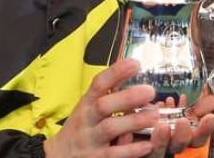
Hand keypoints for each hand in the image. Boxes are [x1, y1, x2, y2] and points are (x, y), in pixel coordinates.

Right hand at [42, 59, 161, 157]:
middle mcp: (87, 120)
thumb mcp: (87, 107)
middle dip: (127, 97)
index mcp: (86, 104)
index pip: (99, 84)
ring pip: (109, 129)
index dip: (116, 73)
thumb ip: (106, 94)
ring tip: (154, 115)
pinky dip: (130, 150)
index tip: (135, 63)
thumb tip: (130, 71)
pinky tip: (146, 145)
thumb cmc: (81, 128)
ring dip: (133, 121)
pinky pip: (113, 154)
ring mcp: (91, 140)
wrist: (60, 156)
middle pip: (104, 105)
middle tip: (149, 91)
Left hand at [115, 93, 213, 156]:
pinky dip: (128, 143)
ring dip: (159, 140)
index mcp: (179, 135)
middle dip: (182, 135)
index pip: (197, 138)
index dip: (205, 129)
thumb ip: (195, 106)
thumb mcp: (178, 108)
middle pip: (178, 146)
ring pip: (156, 151)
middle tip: (182, 122)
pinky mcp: (130, 151)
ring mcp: (148, 150)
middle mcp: (166, 145)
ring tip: (161, 126)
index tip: (210, 117)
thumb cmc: (156, 114)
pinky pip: (128, 152)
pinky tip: (127, 132)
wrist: (123, 125)